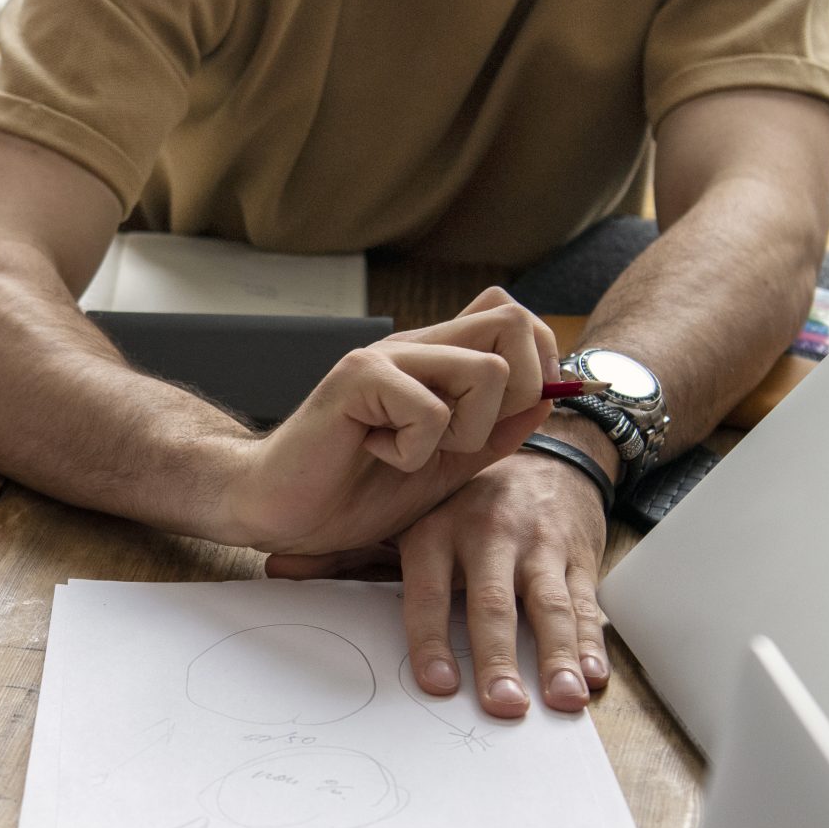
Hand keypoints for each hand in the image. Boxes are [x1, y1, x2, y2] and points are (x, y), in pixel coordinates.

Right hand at [215, 288, 559, 555]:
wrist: (279, 509)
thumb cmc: (351, 490)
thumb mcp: (443, 468)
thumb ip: (493, 434)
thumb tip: (548, 398)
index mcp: (436, 361)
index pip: (513, 318)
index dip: (539, 363)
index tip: (514, 416)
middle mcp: (414, 347)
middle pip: (512, 322)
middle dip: (519, 392)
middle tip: (469, 437)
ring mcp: (385, 358)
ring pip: (486, 371)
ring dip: (466, 431)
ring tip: (415, 452)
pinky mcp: (357, 379)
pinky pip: (430, 411)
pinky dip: (414, 451)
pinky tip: (376, 454)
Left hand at [270, 435, 613, 718]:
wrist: (542, 453)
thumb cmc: (461, 505)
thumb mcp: (406, 520)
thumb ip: (349, 555)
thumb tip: (277, 570)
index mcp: (439, 529)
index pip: (429, 589)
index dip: (431, 637)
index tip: (437, 684)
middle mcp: (490, 534)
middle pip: (493, 604)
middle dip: (499, 658)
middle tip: (502, 706)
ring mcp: (539, 544)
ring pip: (549, 605)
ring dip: (557, 655)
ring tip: (562, 698)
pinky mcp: (578, 555)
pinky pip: (586, 602)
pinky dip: (592, 642)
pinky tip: (592, 677)